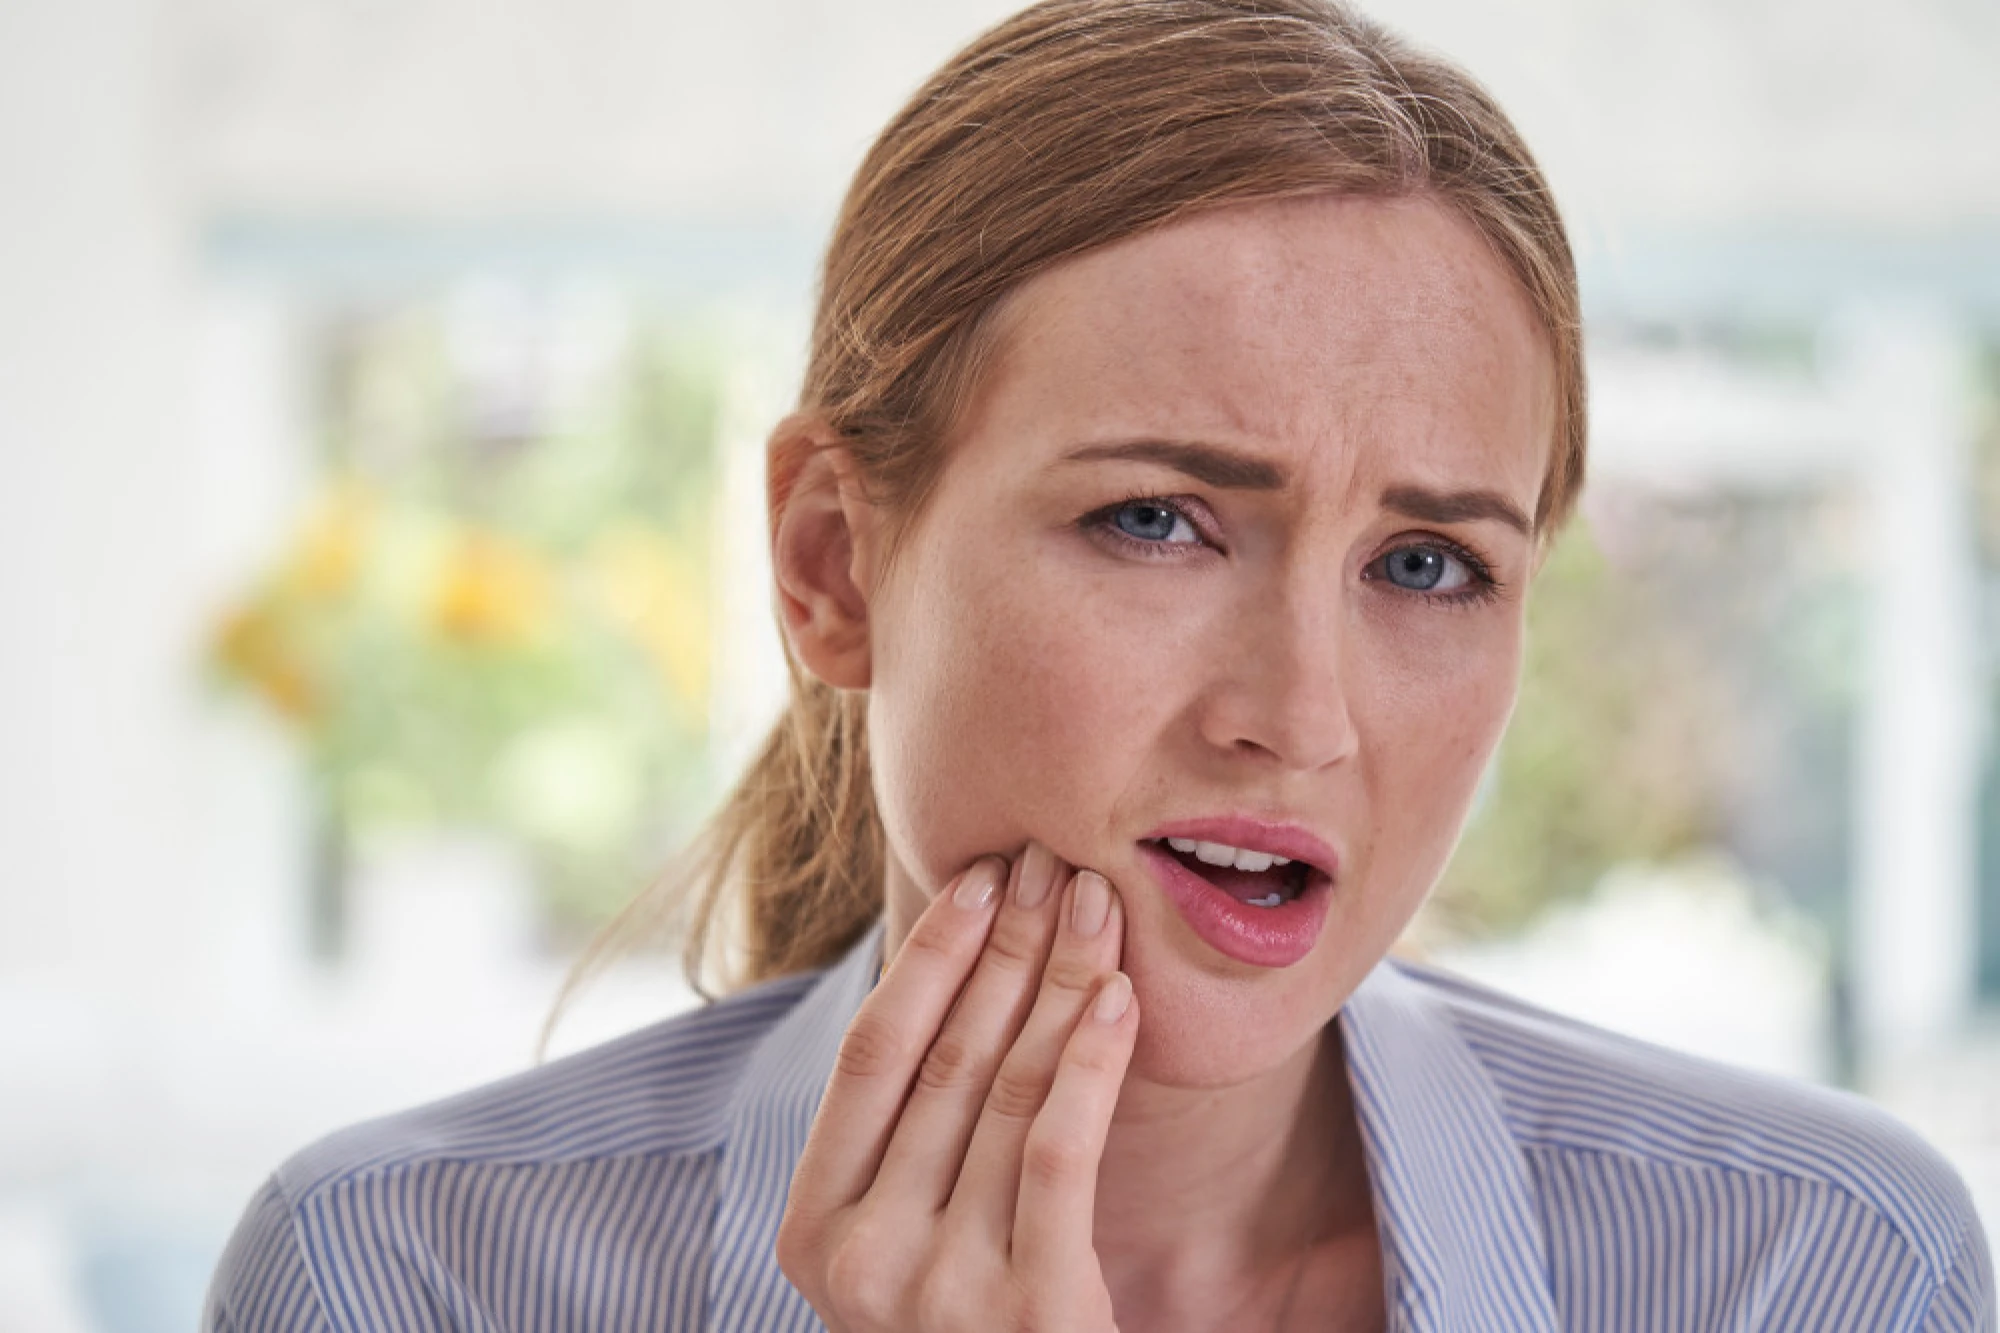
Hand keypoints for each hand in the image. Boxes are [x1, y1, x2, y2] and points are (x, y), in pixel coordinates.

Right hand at [777, 842, 1137, 1331]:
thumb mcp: (907, 1253)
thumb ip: (910, 1150)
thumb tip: (960, 979)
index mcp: (810, 1235)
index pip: (872, 1057)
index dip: (929, 959)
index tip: (979, 879)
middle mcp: (859, 1263)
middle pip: (945, 1062)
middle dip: (1007, 949)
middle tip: (1053, 862)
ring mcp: (939, 1294)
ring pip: (1006, 1093)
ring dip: (1058, 983)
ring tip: (1096, 905)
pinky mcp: (1032, 1316)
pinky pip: (1058, 1156)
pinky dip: (1088, 1064)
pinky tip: (1117, 997)